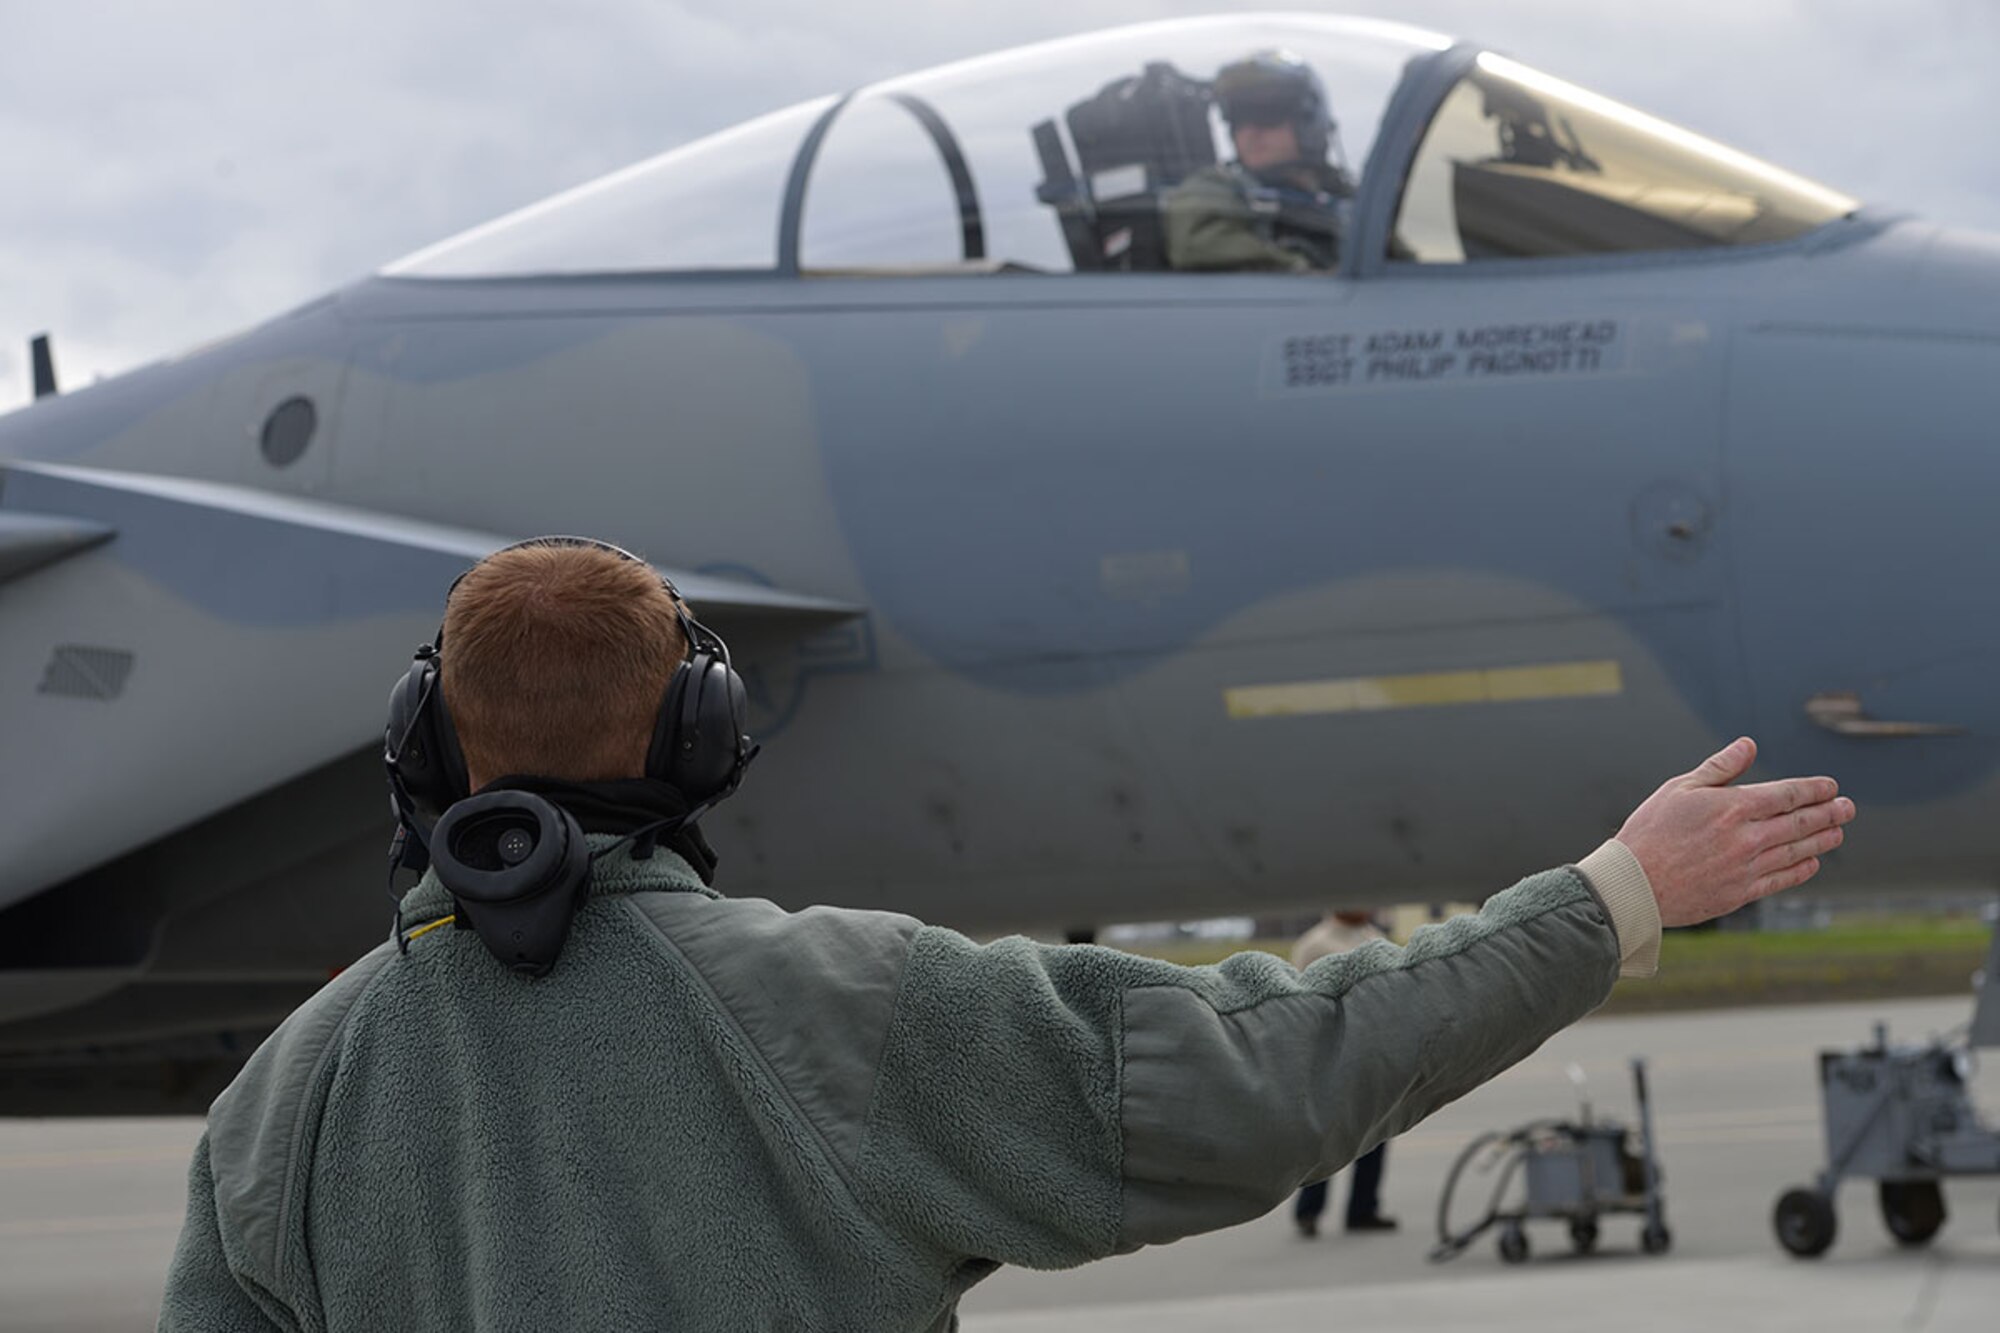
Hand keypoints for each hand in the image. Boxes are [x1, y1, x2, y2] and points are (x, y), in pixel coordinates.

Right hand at [1614, 737, 1855, 927]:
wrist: (1633, 883)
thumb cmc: (1649, 831)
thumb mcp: (1679, 788)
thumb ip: (1719, 767)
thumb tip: (1748, 745)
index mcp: (1732, 807)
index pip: (1786, 794)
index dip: (1813, 789)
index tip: (1830, 787)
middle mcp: (1746, 837)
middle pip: (1800, 823)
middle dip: (1828, 813)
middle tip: (1847, 808)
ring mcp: (1746, 868)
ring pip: (1796, 851)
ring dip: (1822, 840)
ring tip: (1838, 832)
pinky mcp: (1740, 893)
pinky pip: (1781, 880)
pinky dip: (1801, 870)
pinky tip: (1812, 863)